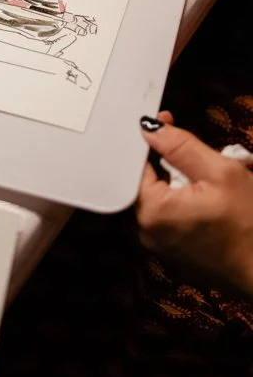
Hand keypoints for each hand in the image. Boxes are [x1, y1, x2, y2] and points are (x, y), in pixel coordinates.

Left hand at [137, 116, 252, 296]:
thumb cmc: (250, 227)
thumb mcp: (220, 174)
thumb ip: (180, 146)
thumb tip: (149, 127)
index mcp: (151, 211)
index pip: (135, 163)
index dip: (151, 140)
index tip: (168, 122)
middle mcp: (146, 232)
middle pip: (146, 181)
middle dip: (168, 162)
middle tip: (200, 157)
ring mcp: (159, 246)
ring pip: (159, 198)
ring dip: (178, 182)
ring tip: (210, 182)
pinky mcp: (173, 253)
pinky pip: (169, 217)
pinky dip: (183, 203)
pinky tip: (208, 202)